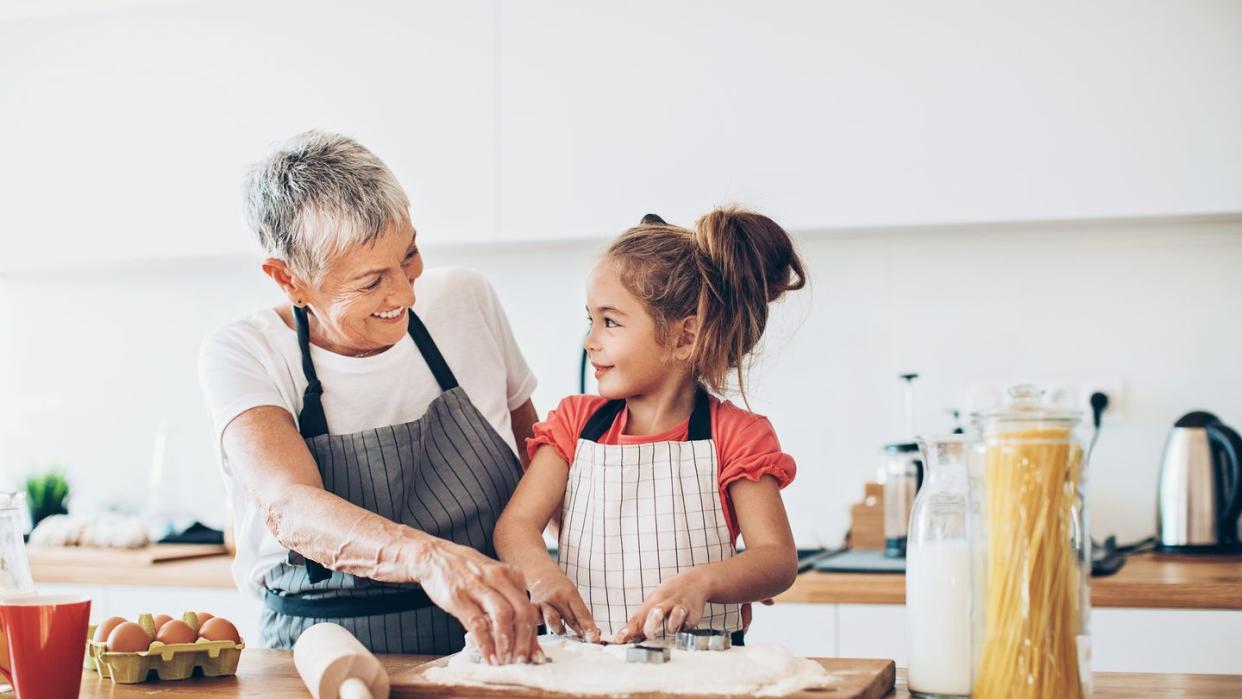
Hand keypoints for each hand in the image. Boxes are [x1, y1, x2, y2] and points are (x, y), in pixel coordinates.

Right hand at [415, 538, 543, 664]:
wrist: (434, 556)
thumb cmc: (466, 572)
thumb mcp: (492, 579)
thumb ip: (506, 601)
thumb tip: (520, 635)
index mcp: (511, 575)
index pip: (530, 608)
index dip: (534, 635)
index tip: (537, 655)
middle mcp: (499, 579)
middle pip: (522, 611)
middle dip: (526, 641)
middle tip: (524, 661)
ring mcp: (479, 586)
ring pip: (503, 616)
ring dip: (507, 643)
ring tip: (507, 662)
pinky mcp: (459, 597)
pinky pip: (477, 623)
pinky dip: (485, 643)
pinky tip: (488, 657)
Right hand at [528, 569, 599, 641]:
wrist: (541, 575)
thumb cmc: (561, 589)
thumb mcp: (573, 595)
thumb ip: (581, 614)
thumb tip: (595, 634)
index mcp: (569, 593)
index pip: (582, 613)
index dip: (589, 627)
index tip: (595, 639)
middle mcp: (556, 597)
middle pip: (570, 619)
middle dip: (579, 631)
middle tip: (585, 639)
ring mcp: (543, 603)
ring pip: (553, 622)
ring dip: (560, 630)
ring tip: (562, 630)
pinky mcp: (532, 609)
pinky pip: (539, 622)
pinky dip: (544, 625)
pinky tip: (544, 623)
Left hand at [615, 568, 710, 642]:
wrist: (695, 581)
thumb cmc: (669, 595)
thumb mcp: (654, 602)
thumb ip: (641, 621)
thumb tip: (625, 638)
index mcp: (652, 601)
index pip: (638, 617)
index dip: (628, 629)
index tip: (619, 639)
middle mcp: (665, 603)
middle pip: (656, 613)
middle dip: (651, 625)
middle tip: (649, 634)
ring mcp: (681, 607)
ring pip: (676, 616)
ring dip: (672, 626)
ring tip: (671, 630)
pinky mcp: (694, 614)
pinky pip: (689, 624)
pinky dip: (685, 628)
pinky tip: (685, 628)